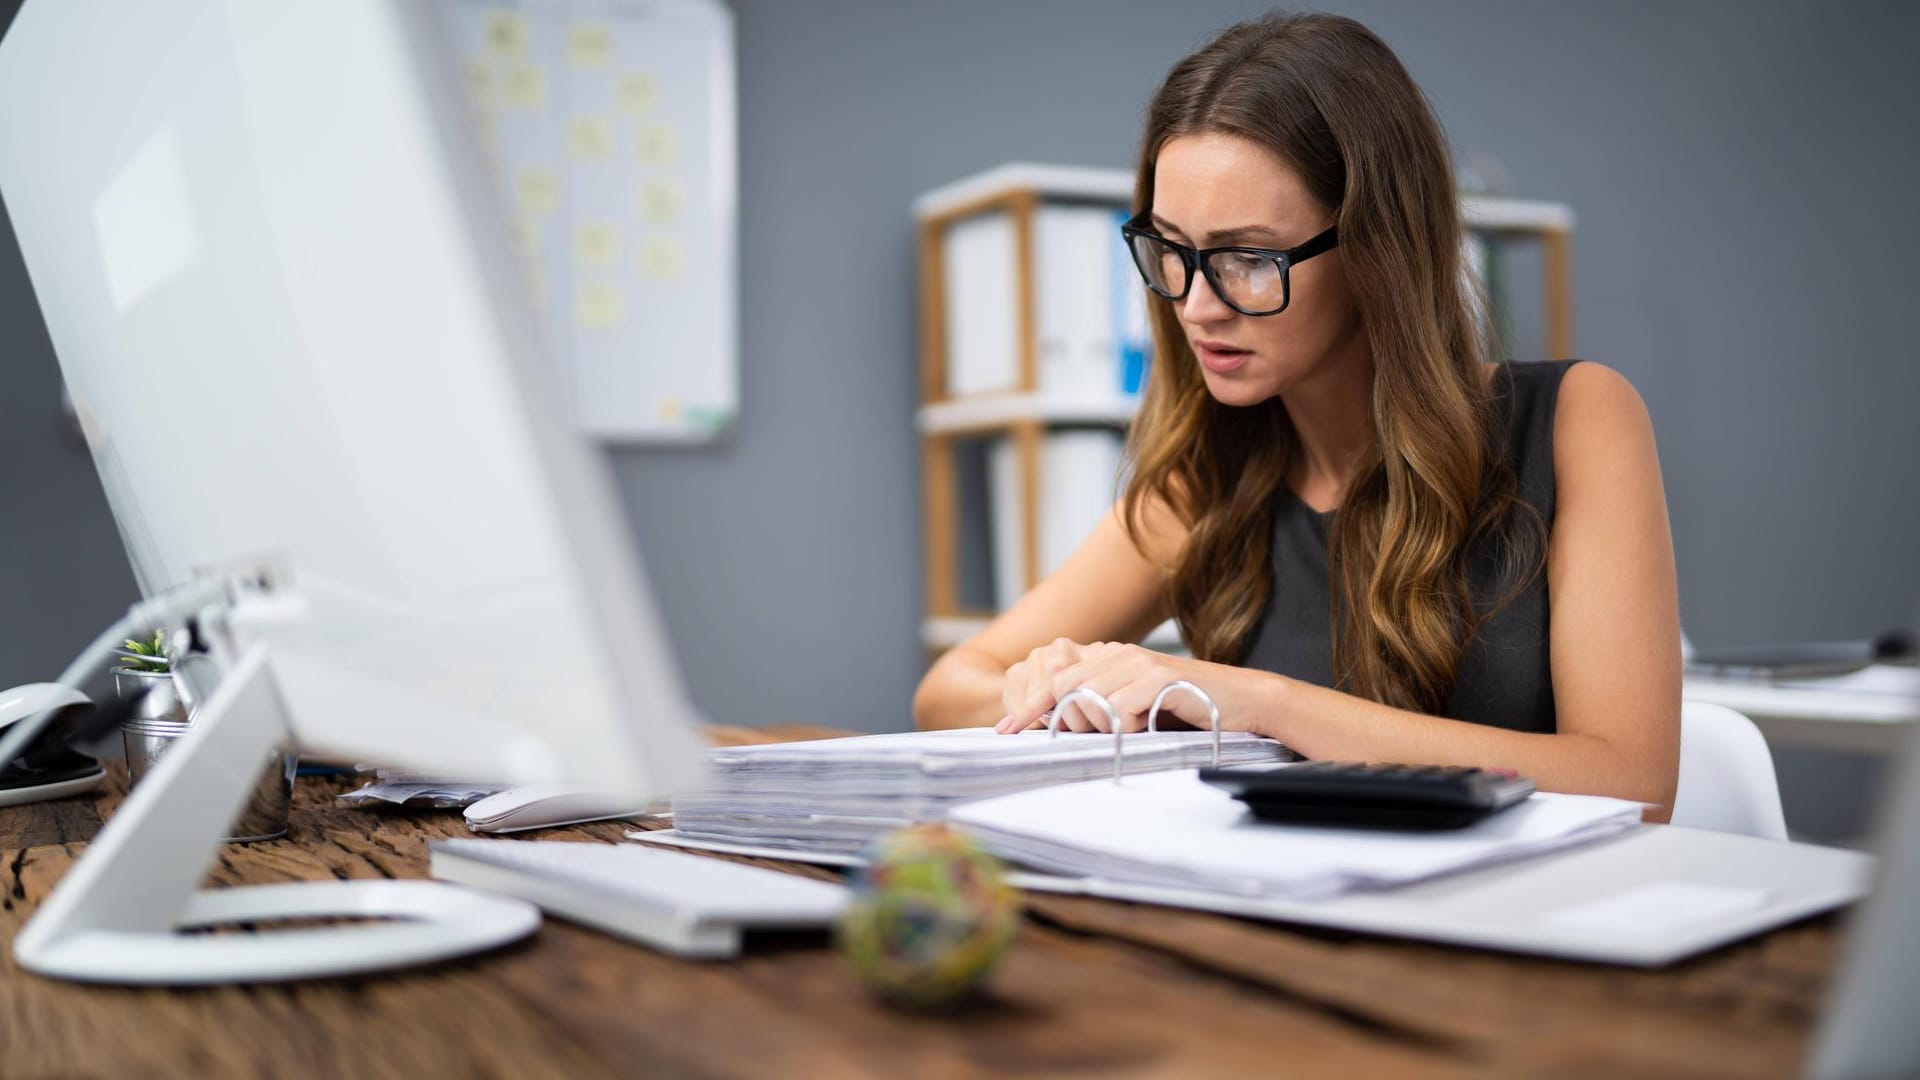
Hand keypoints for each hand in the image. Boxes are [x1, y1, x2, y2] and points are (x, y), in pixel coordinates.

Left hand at [995, 642, 1217, 734]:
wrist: (1244, 702)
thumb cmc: (1190, 709)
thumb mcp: (1139, 705)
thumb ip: (1104, 707)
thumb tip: (1063, 726)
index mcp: (1111, 656)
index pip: (1056, 678)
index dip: (1029, 706)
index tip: (1006, 731)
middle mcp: (1120, 653)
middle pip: (1062, 687)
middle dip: (1054, 720)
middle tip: (1060, 740)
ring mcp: (1139, 663)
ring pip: (1087, 700)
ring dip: (1098, 726)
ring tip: (1125, 732)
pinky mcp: (1158, 678)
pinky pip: (1119, 709)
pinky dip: (1126, 727)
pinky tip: (1144, 729)